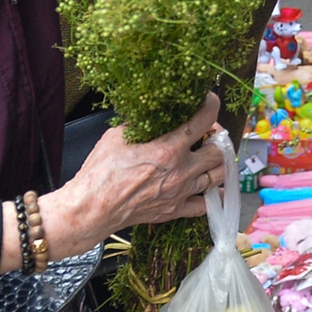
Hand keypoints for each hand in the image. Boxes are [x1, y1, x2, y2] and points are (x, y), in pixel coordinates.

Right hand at [20, 93, 226, 266]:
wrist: (92, 207)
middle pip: (219, 152)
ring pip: (218, 177)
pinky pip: (205, 205)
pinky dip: (211, 196)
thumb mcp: (118, 136)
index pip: (203, 120)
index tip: (209, 101)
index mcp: (169, 148)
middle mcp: (182, 170)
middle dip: (218, 139)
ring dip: (218, 164)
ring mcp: (181, 192)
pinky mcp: (175, 210)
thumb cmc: (101, 171)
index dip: (211, 106)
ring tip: (210, 158)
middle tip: (209, 134)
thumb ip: (140, 125)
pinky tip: (208, 188)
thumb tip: (149, 116)